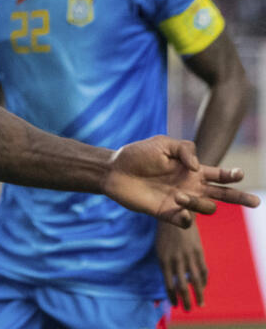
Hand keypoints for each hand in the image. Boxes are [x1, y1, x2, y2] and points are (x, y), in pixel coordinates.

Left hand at [103, 136, 259, 227]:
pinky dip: (186, 218)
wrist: (114, 170)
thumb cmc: (138, 154)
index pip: (219, 175)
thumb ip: (185, 149)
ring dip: (198, 203)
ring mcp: (181, 201)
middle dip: (241, 198)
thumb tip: (197, 168)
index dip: (231, 175)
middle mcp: (191, 187)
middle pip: (223, 195)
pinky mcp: (167, 214)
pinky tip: (178, 210)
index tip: (238, 174)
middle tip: (256, 202)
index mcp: (192, 170)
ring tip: (178, 194)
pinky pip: (186, 222)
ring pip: (207, 208)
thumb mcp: (163, 143)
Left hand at [156, 221, 206, 311]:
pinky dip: (204, 280)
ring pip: (195, 280)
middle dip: (185, 300)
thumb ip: (166, 266)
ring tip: (200, 304)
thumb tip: (172, 282)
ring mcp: (188, 256)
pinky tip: (203, 286)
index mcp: (164, 260)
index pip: (169, 284)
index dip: (172, 296)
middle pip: (182, 286)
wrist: (176, 215)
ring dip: (198, 294)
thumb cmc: (165, 235)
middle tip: (187, 310)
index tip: (175, 304)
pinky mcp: (199, 252)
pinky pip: (203, 270)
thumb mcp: (160, 250)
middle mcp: (176, 260)